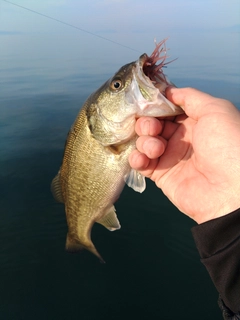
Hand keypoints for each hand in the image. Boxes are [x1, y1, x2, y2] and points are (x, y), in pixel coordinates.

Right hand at [129, 87, 239, 223]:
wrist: (232, 190)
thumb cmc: (228, 145)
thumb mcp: (215, 110)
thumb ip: (190, 97)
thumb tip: (168, 91)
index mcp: (194, 121)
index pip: (166, 108)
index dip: (154, 105)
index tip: (145, 103)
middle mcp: (181, 138)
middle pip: (152, 124)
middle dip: (147, 123)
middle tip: (152, 128)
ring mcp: (170, 156)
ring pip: (144, 142)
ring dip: (144, 141)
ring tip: (156, 148)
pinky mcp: (161, 175)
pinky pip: (141, 163)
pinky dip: (136, 158)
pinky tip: (142, 158)